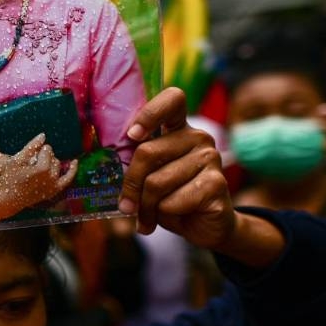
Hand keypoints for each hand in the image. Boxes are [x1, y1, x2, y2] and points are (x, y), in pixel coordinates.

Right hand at [0, 135, 76, 221]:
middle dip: (45, 156)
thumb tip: (43, 135)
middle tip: (33, 159)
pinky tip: (75, 162)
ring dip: (51, 162)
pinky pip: (67, 179)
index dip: (38, 149)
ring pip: (58, 166)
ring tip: (40, 163)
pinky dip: (72, 170)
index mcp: (42, 169)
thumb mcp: (17, 160)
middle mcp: (51, 178)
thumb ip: (32, 147)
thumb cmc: (10, 178)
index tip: (30, 154)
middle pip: (53, 157)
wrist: (9, 200)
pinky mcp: (54, 191)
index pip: (47, 150)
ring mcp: (54, 186)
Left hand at [119, 88, 233, 245]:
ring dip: (145, 207)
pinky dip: (163, 215)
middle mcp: (197, 137)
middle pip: (148, 152)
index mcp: (179, 128)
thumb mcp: (149, 177)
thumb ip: (137, 165)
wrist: (203, 225)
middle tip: (126, 206)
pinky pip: (172, 201)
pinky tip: (171, 218)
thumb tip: (108, 168)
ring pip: (156, 182)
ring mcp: (210, 158)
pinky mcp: (217, 184)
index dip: (150, 113)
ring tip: (147, 218)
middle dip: (130, 185)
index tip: (132, 135)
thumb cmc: (170, 196)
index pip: (172, 100)